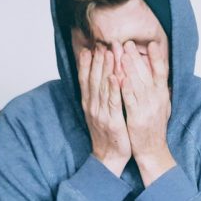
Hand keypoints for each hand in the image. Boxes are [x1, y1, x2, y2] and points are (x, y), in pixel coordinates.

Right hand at [78, 45, 131, 176]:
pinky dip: (113, 88)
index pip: (86, 79)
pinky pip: (113, 102)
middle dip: (97, 60)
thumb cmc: (108, 134)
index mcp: (89, 104)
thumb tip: (100, 80)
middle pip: (93, 79)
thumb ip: (99, 97)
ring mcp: (101, 113)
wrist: (109, 157)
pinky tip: (115, 76)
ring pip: (102, 87)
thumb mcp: (99, 113)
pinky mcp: (112, 121)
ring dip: (105, 68)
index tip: (90, 47)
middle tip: (101, 43)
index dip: (87, 63)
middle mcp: (92, 106)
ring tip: (109, 52)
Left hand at [121, 40, 175, 186]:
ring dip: (129, 68)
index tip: (152, 43)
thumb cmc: (154, 128)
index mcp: (162, 96)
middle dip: (136, 57)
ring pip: (138, 84)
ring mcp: (148, 109)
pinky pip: (130, 101)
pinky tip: (118, 78)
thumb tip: (160, 75)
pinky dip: (125, 88)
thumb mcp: (162, 107)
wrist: (153, 151)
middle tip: (126, 42)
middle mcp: (157, 100)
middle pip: (147, 74)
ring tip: (121, 53)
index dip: (157, 58)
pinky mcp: (137, 118)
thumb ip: (160, 91)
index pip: (162, 72)